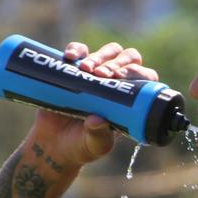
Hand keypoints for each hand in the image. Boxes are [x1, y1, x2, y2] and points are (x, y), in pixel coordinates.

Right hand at [29, 41, 159, 168]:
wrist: (53, 145)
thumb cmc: (81, 147)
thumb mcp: (94, 146)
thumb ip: (98, 136)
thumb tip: (97, 120)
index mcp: (129, 100)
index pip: (144, 77)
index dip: (137, 73)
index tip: (120, 78)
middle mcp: (116, 83)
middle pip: (128, 58)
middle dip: (118, 63)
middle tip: (102, 74)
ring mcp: (96, 73)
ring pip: (109, 51)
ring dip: (100, 56)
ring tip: (87, 70)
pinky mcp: (74, 69)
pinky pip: (79, 50)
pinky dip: (76, 50)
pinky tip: (70, 58)